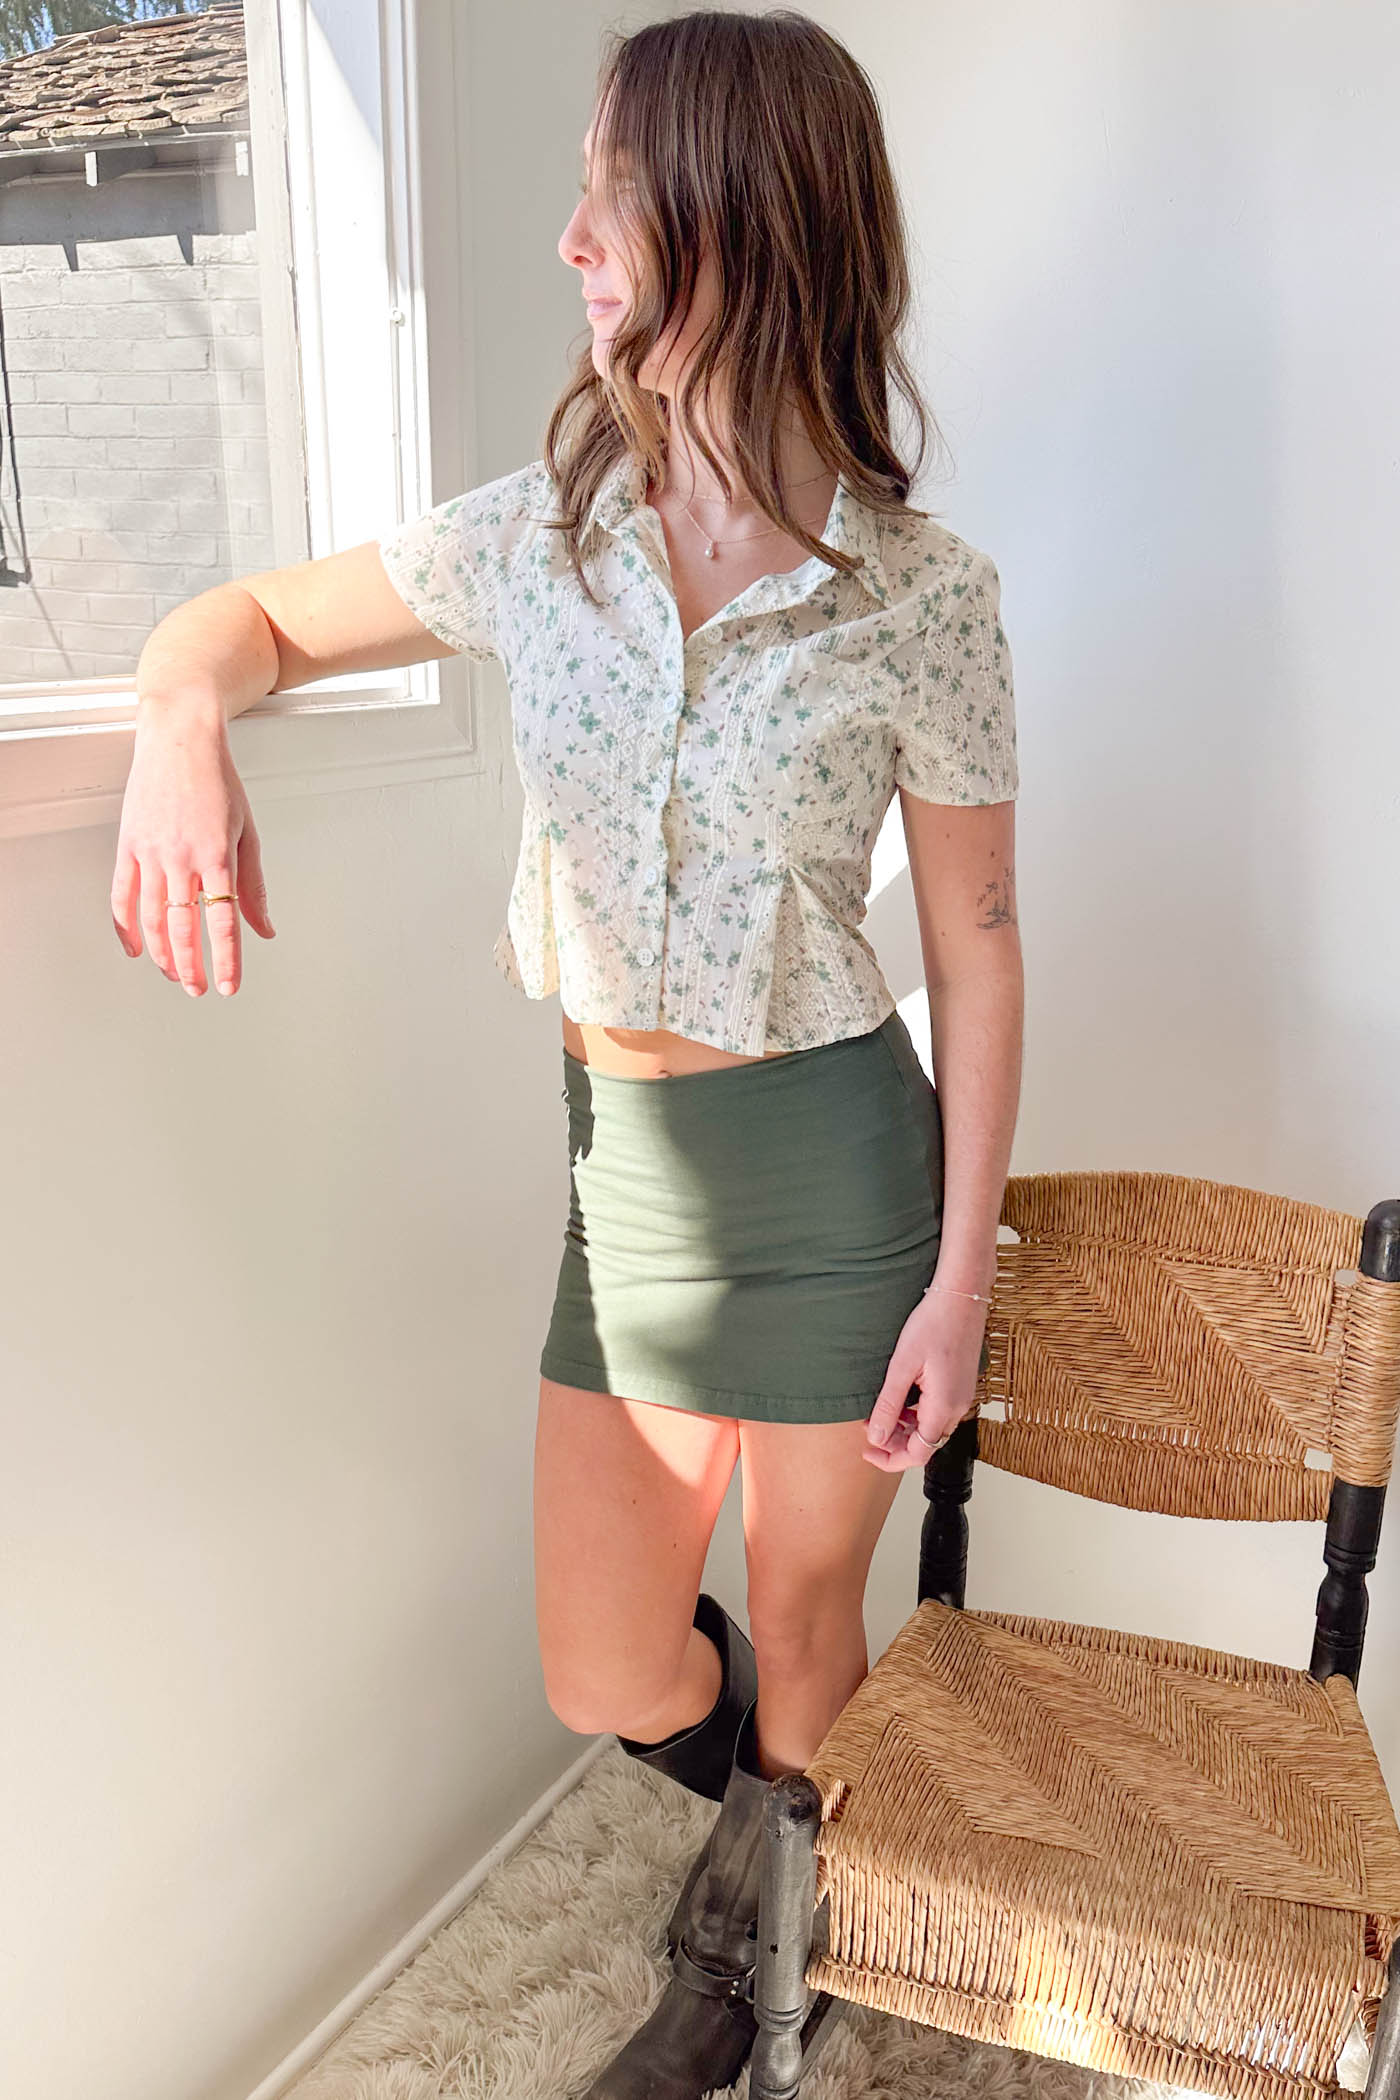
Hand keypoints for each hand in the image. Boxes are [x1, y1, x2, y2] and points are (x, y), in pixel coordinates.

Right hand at [111, 703, 275, 996]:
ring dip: (163, 954)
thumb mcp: (247, 833)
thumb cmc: (217, 781)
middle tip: (201, 990)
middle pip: (184, 928)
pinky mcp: (128, 845)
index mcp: (217, 856)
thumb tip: (265, 929)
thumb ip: (254, 886)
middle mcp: (181, 858)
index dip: (226, 960)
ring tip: (175, 975)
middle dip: (192, 967)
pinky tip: (136, 948)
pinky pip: (122, 895)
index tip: (229, 986)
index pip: (223, 922)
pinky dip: (126, 927)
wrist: (180, 739)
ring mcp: (150, 852)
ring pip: (153, 918)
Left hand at [863, 1284, 985, 1471]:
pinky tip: (900, 1401)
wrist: (961, 1297)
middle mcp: (958, 1408)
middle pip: (926, 1445)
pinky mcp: (961, 1387)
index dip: (890, 1459)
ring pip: (931, 1430)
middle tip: (868, 1429)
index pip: (918, 1454)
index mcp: (944, 1407)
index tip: (868, 1451)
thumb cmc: (933, 1323)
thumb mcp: (902, 1365)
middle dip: (895, 1444)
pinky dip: (917, 1416)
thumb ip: (889, 1405)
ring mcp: (962, 1397)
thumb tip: (876, 1437)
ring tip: (880, 1413)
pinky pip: (938, 1413)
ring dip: (905, 1429)